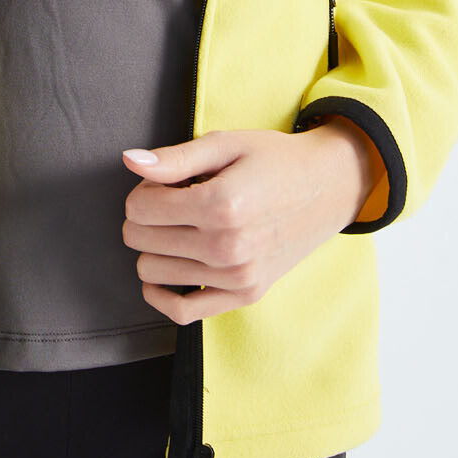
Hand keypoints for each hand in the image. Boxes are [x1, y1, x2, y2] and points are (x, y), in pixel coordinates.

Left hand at [120, 122, 381, 324]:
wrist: (327, 188)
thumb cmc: (273, 160)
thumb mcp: (225, 144)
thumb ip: (174, 158)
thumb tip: (129, 161)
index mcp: (222, 204)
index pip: (140, 207)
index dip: (143, 189)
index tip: (163, 182)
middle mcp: (228, 246)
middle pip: (141, 239)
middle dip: (144, 216)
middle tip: (171, 200)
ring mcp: (238, 277)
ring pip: (153, 272)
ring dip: (153, 247)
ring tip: (180, 225)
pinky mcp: (245, 295)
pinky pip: (182, 313)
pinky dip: (161, 295)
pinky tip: (165, 271)